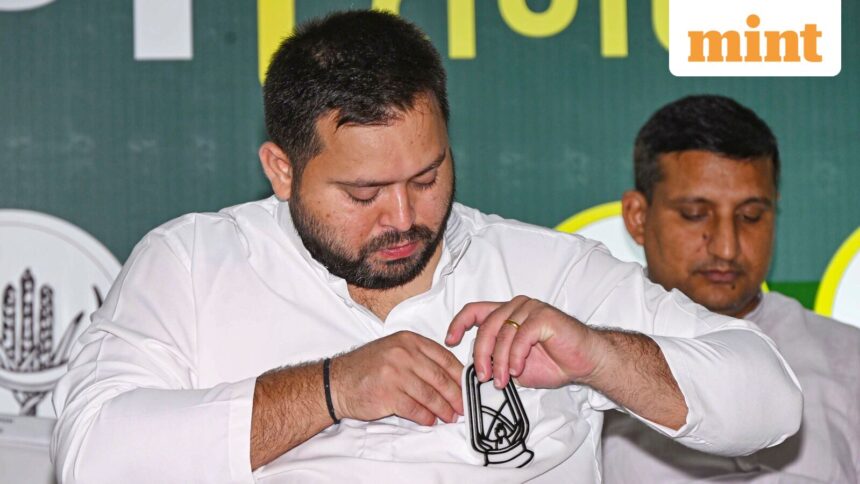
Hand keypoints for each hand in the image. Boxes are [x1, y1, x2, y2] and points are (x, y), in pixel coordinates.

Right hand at [331, 331, 463, 425]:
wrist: (337, 381)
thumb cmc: (367, 368)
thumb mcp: (394, 350)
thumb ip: (419, 358)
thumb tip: (448, 376)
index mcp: (408, 340)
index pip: (443, 357)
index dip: (458, 374)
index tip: (467, 386)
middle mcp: (403, 354)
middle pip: (439, 377)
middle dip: (455, 395)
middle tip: (462, 406)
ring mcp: (395, 374)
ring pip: (429, 395)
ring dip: (443, 409)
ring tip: (449, 416)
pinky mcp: (388, 394)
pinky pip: (415, 409)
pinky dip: (425, 417)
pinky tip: (430, 420)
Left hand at [445, 296, 601, 388]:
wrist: (584, 362)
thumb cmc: (553, 362)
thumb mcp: (513, 365)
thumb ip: (495, 359)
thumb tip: (475, 367)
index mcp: (506, 314)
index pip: (474, 310)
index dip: (458, 324)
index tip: (450, 341)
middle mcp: (516, 307)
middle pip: (486, 326)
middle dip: (481, 355)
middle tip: (483, 377)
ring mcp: (530, 309)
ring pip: (502, 333)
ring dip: (499, 361)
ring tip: (503, 379)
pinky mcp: (543, 316)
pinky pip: (520, 336)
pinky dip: (515, 356)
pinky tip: (517, 370)